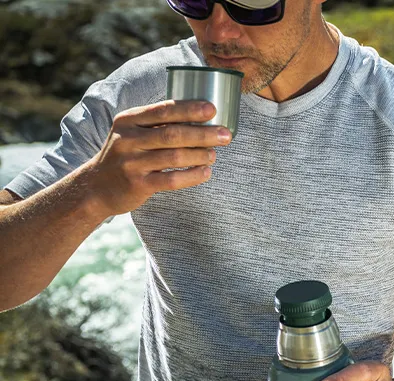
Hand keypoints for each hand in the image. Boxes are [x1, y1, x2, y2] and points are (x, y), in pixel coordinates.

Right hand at [85, 99, 232, 216]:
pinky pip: (171, 180)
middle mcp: (128, 140)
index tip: (213, 109)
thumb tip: (201, 116)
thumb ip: (157, 124)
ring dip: (200, 155)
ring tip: (215, 154)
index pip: (163, 110)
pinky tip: (206, 172)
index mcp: (128, 120)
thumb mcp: (131, 132)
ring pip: (174, 157)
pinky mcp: (138, 185)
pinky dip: (192, 176)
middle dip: (203, 134)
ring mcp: (132, 163)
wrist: (96, 186)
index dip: (190, 109)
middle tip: (226, 135)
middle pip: (173, 134)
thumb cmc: (126, 155)